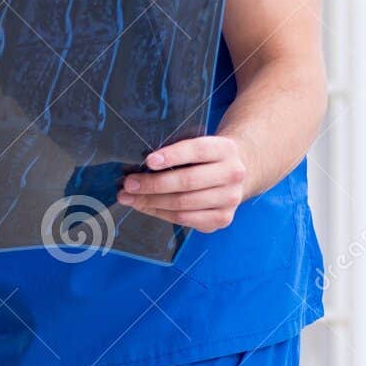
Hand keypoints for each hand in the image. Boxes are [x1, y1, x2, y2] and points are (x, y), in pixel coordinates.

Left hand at [117, 135, 248, 230]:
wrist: (236, 172)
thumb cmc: (205, 158)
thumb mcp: (197, 146)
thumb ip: (175, 152)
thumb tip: (137, 166)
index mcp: (225, 149)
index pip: (198, 150)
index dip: (172, 156)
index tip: (148, 161)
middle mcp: (232, 174)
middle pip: (187, 181)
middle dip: (153, 184)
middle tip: (128, 184)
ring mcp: (230, 198)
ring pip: (184, 204)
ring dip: (151, 202)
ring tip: (130, 198)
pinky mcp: (223, 218)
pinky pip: (186, 219)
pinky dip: (161, 213)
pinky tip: (146, 207)